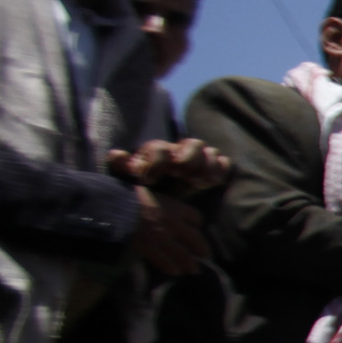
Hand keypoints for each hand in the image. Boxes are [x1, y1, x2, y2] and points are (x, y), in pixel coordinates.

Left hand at [109, 138, 229, 193]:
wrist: (162, 198)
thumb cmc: (146, 186)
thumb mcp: (129, 177)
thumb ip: (122, 166)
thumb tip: (117, 154)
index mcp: (159, 152)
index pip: (161, 148)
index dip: (156, 162)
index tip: (149, 181)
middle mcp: (181, 151)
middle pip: (193, 144)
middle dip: (188, 160)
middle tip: (181, 175)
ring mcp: (199, 159)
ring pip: (210, 151)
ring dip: (207, 166)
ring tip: (198, 182)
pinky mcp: (213, 169)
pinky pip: (224, 162)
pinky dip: (221, 168)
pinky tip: (212, 182)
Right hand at [126, 187, 211, 276]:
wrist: (111, 206)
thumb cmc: (126, 196)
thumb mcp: (147, 193)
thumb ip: (157, 203)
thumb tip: (156, 206)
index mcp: (174, 206)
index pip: (195, 217)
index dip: (196, 224)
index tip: (197, 228)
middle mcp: (173, 223)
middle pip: (196, 238)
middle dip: (202, 247)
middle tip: (205, 254)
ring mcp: (162, 237)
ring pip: (183, 254)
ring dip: (190, 263)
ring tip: (193, 269)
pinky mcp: (150, 248)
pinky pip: (165, 261)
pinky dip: (170, 267)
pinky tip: (174, 272)